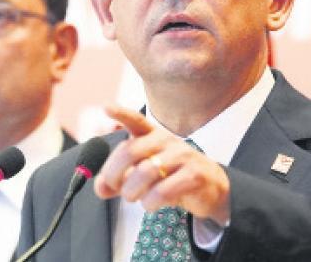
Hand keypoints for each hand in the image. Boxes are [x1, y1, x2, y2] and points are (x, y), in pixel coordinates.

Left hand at [94, 106, 230, 225]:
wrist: (211, 187)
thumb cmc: (171, 177)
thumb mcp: (142, 175)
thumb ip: (118, 180)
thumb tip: (99, 188)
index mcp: (152, 135)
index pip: (135, 120)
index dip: (121, 113)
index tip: (106, 107)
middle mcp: (167, 141)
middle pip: (130, 151)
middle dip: (114, 173)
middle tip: (113, 187)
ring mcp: (182, 156)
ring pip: (145, 172)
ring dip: (132, 191)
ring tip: (134, 197)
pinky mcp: (194, 175)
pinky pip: (162, 190)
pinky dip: (150, 202)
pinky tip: (151, 203)